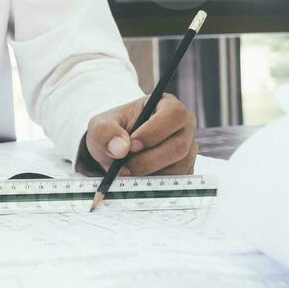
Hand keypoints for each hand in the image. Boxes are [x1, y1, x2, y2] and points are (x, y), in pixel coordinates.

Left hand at [79, 94, 196, 176]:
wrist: (116, 151)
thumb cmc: (113, 132)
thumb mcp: (100, 127)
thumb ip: (106, 133)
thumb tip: (121, 148)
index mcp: (167, 105)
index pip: (174, 114)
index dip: (154, 132)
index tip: (132, 146)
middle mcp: (183, 126)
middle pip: (179, 145)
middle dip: (149, 160)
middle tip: (125, 166)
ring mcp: (188, 148)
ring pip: (179, 166)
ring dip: (150, 173)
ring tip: (128, 170)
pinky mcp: (186, 168)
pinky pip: (178, 180)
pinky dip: (156, 183)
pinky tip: (139, 177)